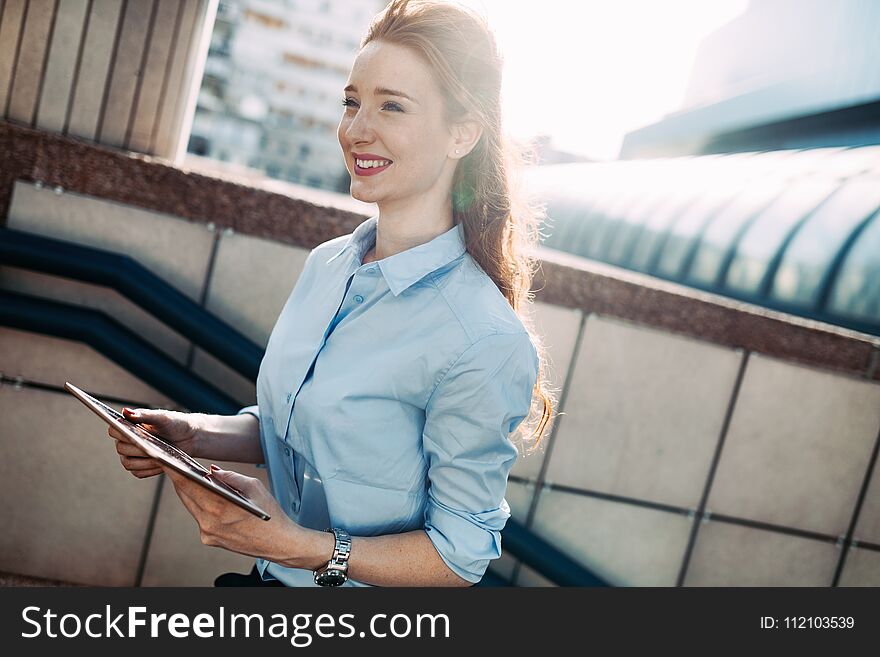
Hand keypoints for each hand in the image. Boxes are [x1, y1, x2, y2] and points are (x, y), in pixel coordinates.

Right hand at [108, 407, 202, 478]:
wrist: (189, 437)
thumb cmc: (175, 424)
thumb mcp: (162, 417)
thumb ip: (144, 415)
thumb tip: (125, 412)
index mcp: (129, 426)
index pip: (114, 430)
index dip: (121, 433)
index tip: (135, 434)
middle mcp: (127, 441)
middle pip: (121, 449)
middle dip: (138, 448)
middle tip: (154, 446)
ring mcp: (132, 456)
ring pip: (128, 463)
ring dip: (144, 461)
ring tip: (160, 456)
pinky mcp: (140, 467)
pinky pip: (138, 473)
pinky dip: (149, 470)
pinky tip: (161, 464)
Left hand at [161, 463, 302, 560]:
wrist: (278, 544)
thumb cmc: (270, 515)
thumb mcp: (254, 487)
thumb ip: (229, 477)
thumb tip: (211, 470)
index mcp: (219, 507)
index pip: (187, 484)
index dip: (173, 470)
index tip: (164, 459)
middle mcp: (208, 522)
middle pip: (185, 495)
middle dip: (180, 479)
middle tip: (176, 463)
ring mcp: (207, 533)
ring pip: (191, 506)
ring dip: (190, 492)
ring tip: (189, 477)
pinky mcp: (209, 540)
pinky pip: (199, 517)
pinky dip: (200, 505)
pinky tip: (205, 496)